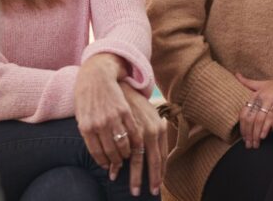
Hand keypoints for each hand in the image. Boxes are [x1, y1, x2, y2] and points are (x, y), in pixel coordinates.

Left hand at [75, 53, 138, 180]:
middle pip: (110, 151)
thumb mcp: (81, 116)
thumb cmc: (85, 97)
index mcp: (86, 128)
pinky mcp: (124, 111)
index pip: (96, 152)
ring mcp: (113, 117)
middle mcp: (99, 125)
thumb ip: (88, 133)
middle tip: (119, 165)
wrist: (95, 76)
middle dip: (116, 161)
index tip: (108, 167)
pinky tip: (135, 145)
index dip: (104, 162)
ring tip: (127, 155)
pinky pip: (132, 131)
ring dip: (126, 153)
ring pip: (123, 143)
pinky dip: (135, 141)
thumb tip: (97, 151)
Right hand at [121, 83, 168, 197]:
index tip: (157, 187)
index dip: (159, 173)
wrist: (114, 83)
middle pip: (149, 160)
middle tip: (146, 194)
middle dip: (147, 179)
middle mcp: (148, 129)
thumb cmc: (134, 103)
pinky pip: (114, 150)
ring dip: (129, 174)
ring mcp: (132, 130)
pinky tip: (111, 170)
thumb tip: (158, 154)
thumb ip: (155, 134)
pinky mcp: (113, 128)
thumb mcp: (151, 116)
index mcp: (158, 127)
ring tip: (128, 187)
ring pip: (131, 158)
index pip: (161, 156)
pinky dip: (113, 163)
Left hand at [235, 69, 272, 148]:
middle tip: (249, 145)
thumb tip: (236, 74)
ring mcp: (269, 99)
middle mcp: (260, 96)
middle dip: (248, 134)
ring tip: (256, 144)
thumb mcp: (264, 83)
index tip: (244, 137)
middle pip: (249, 118)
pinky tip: (264, 136)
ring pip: (258, 120)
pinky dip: (265, 128)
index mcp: (255, 93)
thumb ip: (249, 83)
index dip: (242, 127)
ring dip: (255, 134)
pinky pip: (269, 117)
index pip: (243, 113)